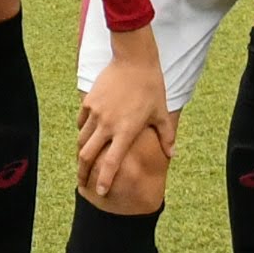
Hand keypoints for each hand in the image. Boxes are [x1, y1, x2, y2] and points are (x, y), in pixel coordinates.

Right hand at [74, 32, 174, 205]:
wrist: (134, 60)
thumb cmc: (151, 87)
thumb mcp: (161, 113)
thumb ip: (166, 136)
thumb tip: (172, 154)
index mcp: (126, 132)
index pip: (111, 163)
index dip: (104, 180)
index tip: (100, 192)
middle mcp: (108, 125)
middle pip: (87, 155)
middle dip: (82, 172)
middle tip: (81, 183)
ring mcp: (96, 113)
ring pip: (82, 140)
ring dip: (82, 152)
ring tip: (83, 161)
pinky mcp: (89, 102)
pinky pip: (81, 123)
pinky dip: (82, 132)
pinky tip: (86, 135)